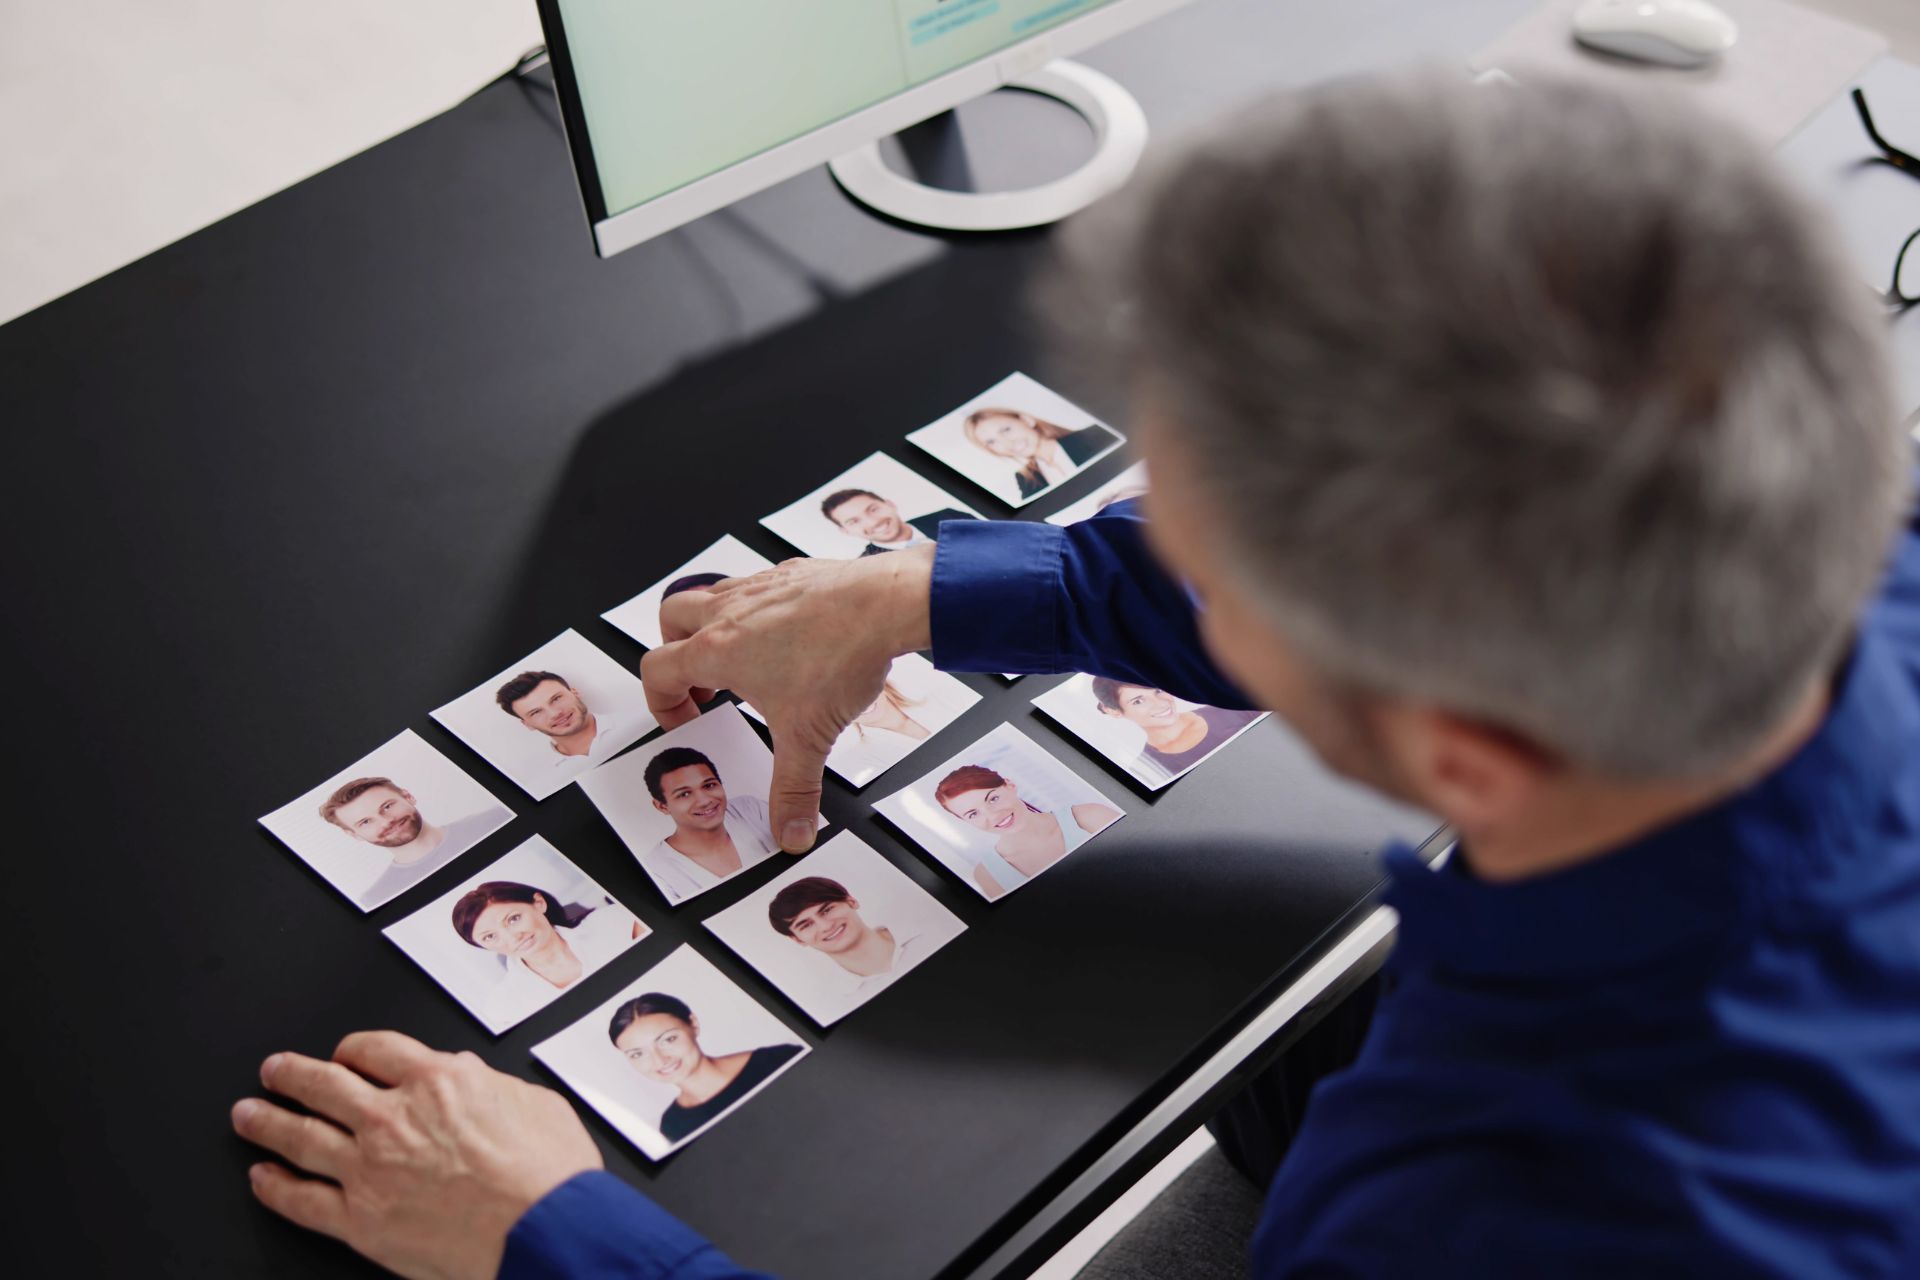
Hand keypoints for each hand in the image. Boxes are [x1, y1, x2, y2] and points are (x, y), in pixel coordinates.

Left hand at [231, 1032, 601, 1279]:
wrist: (544, 1232)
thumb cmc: (549, 1174)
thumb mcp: (532, 1102)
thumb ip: (489, 1084)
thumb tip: (467, 1076)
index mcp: (436, 1081)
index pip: (374, 1049)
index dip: (351, 1048)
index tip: (343, 1054)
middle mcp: (393, 1118)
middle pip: (324, 1084)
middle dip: (293, 1075)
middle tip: (274, 1071)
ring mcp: (369, 1169)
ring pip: (299, 1135)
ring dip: (267, 1121)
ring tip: (247, 1114)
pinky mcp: (360, 1220)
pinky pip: (300, 1199)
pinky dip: (274, 1186)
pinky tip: (261, 1178)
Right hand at [642, 549, 932, 851]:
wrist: (886, 603)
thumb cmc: (839, 655)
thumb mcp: (809, 738)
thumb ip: (794, 790)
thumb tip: (791, 831)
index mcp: (717, 650)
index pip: (657, 669)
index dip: (662, 701)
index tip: (689, 720)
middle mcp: (731, 610)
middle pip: (671, 618)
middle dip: (676, 652)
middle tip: (703, 685)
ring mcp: (762, 585)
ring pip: (713, 595)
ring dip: (716, 626)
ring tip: (747, 662)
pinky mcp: (794, 572)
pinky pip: (760, 585)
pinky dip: (761, 609)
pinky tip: (792, 637)